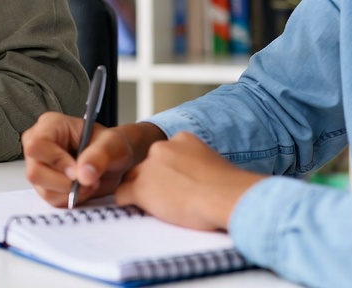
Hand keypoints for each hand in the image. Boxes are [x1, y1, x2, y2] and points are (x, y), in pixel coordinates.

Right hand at [22, 112, 148, 206]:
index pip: (37, 145)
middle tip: (88, 179)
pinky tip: (82, 189)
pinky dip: (70, 200)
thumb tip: (83, 174)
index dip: (56, 161)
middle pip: (35, 172)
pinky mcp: (44, 185)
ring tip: (89, 183)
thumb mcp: (113, 144)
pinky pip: (51, 200)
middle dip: (66, 182)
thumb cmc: (111, 145)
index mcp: (50, 126)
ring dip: (71, 193)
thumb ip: (99, 155)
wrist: (114, 161)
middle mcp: (39, 145)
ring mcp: (39, 166)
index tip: (78, 171)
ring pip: (43, 190)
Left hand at [115, 131, 264, 230]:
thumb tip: (198, 179)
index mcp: (181, 139)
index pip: (164, 154)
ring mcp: (148, 167)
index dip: (169, 171)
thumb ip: (198, 164)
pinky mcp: (140, 188)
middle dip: (154, 180)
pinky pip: (122, 195)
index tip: (179, 184)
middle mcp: (161, 147)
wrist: (226, 196)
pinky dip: (129, 204)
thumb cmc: (229, 188)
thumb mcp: (214, 163)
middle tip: (171, 198)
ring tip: (161, 207)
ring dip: (143, 191)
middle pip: (147, 165)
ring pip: (133, 179)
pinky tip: (144, 211)